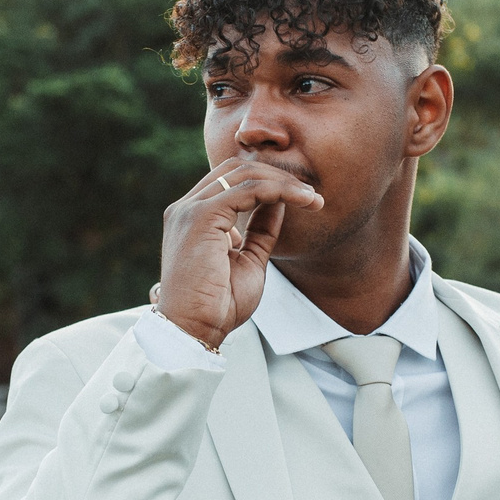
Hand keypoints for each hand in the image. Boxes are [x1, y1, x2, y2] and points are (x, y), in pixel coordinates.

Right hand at [155, 160, 322, 350]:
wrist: (194, 330)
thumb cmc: (218, 305)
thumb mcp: (248, 260)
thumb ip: (260, 230)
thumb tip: (279, 203)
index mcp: (192, 216)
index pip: (231, 180)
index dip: (268, 181)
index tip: (303, 197)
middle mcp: (186, 208)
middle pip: (236, 168)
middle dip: (278, 175)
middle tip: (311, 194)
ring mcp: (190, 210)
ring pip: (244, 174)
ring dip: (284, 182)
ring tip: (312, 198)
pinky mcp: (201, 217)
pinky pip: (248, 190)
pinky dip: (279, 191)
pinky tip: (302, 200)